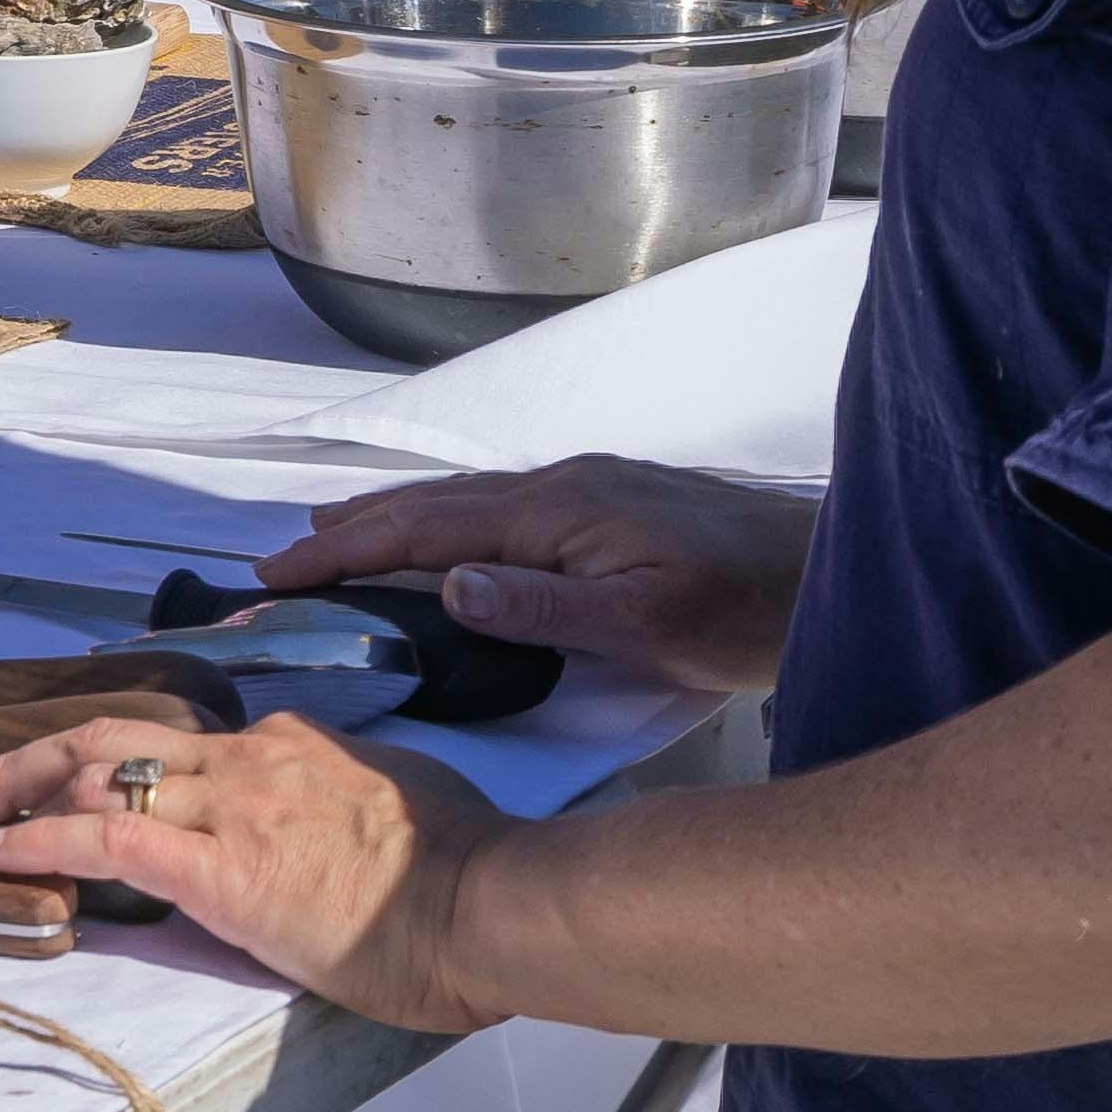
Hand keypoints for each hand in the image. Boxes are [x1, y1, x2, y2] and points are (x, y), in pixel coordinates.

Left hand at [0, 705, 516, 1027]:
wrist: (489, 904)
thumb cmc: (468, 874)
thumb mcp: (400, 804)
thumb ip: (347, 799)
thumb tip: (327, 822)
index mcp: (294, 748)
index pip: (187, 745)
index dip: (123, 766)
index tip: (86, 788)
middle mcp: (249, 760)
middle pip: (117, 738)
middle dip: (36, 756)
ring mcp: (228, 807)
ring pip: (96, 774)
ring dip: (17, 793)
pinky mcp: (216, 867)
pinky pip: (102, 837)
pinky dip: (36, 839)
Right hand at [252, 456, 818, 691]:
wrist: (831, 571)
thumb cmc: (747, 612)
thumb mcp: (648, 627)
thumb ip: (545, 608)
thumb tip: (448, 583)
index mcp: (559, 511)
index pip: (427, 528)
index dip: (348, 549)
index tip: (281, 571)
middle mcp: (562, 484)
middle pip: (435, 501)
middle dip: (353, 527)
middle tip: (282, 557)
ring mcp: (587, 487)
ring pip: (467, 497)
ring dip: (396, 516)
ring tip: (338, 530)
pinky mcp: (610, 500)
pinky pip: (500, 502)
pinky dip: (447, 518)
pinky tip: (448, 535)